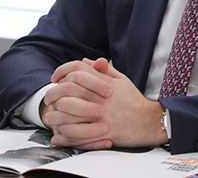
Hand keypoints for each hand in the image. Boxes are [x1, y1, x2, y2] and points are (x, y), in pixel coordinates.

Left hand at [42, 58, 167, 149]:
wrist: (149, 122)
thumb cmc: (134, 102)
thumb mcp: (121, 80)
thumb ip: (104, 70)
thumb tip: (86, 61)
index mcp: (104, 82)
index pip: (77, 69)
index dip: (62, 70)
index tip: (55, 78)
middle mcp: (100, 97)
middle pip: (68, 89)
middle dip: (53, 92)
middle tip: (48, 98)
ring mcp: (101, 115)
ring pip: (68, 112)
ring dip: (56, 114)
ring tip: (51, 116)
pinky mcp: (102, 132)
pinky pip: (77, 134)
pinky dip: (64, 135)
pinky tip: (59, 135)